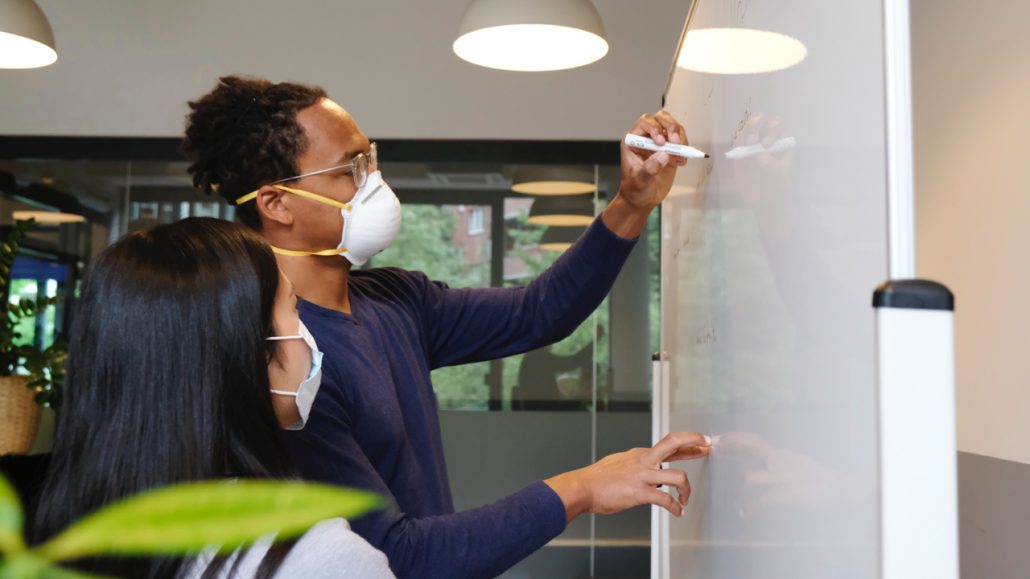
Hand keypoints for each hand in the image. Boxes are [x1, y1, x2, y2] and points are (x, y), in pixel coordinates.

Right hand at [544, 432, 709, 522]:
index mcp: (638, 454)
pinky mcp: (639, 492)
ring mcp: (642, 475)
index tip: (701, 443)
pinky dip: (675, 507)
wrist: (581, 487)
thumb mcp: (618, 463)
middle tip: (708, 446)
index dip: (688, 443)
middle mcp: (643, 460)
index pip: (669, 444)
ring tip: (685, 499)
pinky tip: (677, 512)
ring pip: (677, 475)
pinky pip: (665, 499)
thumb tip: (644, 470)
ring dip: (686, 489)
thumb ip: (633, 464)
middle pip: (674, 443)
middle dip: (694, 443)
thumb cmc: (596, 480)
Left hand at [602, 110, 690, 238]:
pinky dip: (684, 147)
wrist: (642, 198)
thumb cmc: (635, 188)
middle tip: (675, 142)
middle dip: (670, 127)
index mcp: (633, 140)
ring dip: (680, 136)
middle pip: (660, 118)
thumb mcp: (639, 180)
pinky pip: (680, 139)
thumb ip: (649, 168)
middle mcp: (646, 137)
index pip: (644, 123)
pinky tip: (682, 161)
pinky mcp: (670, 149)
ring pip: (672, 126)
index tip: (661, 143)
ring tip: (680, 153)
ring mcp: (659, 142)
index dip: (654, 128)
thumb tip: (663, 156)